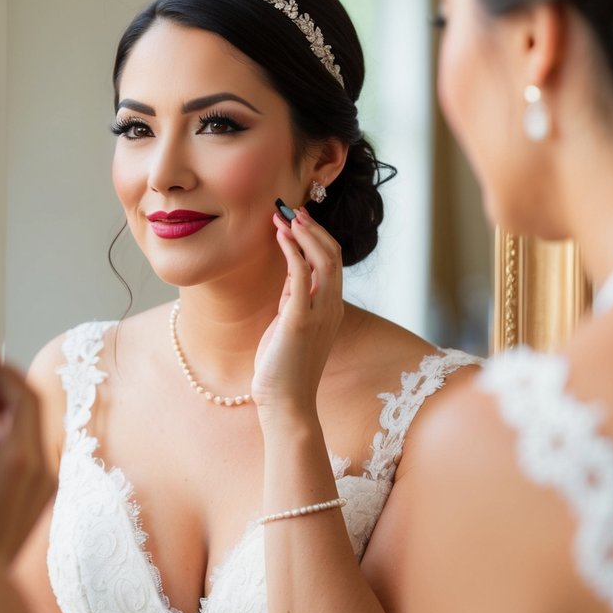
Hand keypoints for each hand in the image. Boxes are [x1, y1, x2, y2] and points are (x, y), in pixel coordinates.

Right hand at [0, 352, 54, 562]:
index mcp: (23, 461)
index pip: (24, 394)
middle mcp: (46, 470)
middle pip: (32, 407)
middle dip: (1, 382)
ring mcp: (48, 485)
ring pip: (32, 427)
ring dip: (3, 406)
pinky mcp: (42, 495)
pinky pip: (31, 448)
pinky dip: (8, 431)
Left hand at [252, 207, 344, 415]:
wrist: (285, 403)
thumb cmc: (283, 368)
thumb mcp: (289, 324)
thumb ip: (294, 300)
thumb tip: (290, 273)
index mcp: (330, 309)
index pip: (332, 262)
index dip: (317, 237)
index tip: (296, 219)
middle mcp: (331, 308)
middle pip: (333, 255)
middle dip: (312, 228)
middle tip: (291, 209)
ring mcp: (319, 313)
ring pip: (323, 260)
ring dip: (304, 233)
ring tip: (286, 215)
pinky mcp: (300, 320)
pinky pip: (300, 276)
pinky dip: (292, 251)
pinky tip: (279, 236)